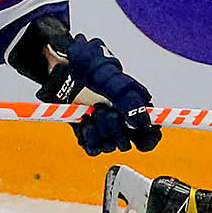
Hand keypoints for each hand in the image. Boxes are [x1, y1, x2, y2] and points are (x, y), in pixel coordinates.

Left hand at [35, 32, 161, 155]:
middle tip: (103, 110)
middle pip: (127, 143)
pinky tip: (84, 122)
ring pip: (110, 146)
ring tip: (91, 112)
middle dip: (115, 130)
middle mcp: (121, 120)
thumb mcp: (109, 76)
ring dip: (100, 131)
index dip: (147, 138)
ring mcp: (103, 127)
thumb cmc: (87, 63)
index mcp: (135, 106)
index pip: (150, 134)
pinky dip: (88, 138)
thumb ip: (128, 99)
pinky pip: (93, 148)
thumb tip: (143, 122)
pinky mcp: (87, 133)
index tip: (135, 131)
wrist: (61, 65)